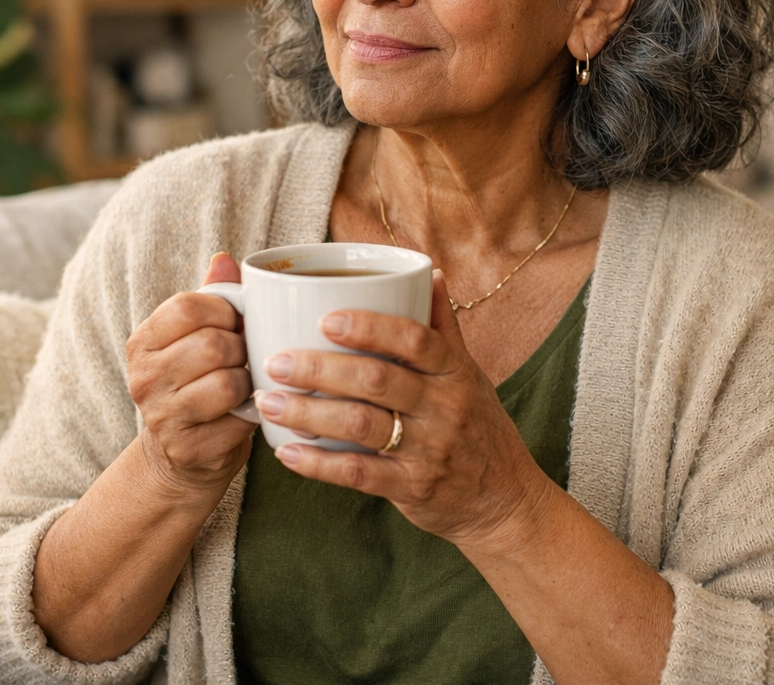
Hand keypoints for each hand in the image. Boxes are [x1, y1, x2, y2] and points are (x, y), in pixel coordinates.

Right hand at [125, 253, 255, 494]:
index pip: (188, 306)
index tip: (235, 323)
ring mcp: (161, 417)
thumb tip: (224, 259)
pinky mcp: (186, 449)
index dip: (225, 310)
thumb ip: (211, 297)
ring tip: (243, 385)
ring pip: (227, 382)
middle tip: (243, 357)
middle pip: (212, 344)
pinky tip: (242, 413)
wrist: (182, 454)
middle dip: (240, 347)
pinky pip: (237, 421)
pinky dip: (250, 414)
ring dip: (247, 382)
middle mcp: (143, 378)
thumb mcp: (196, 336)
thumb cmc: (197, 382)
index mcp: (143, 342)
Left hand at [256, 270, 551, 547]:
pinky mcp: (412, 488)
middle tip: (275, 362)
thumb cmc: (480, 427)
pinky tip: (286, 452)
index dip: (369, 327)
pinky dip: (318, 463)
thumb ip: (442, 328)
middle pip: (376, 380)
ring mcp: (428, 449)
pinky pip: (359, 474)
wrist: (505, 500)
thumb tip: (427, 273)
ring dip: (308, 413)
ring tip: (267, 402)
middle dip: (319, 369)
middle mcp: (444, 407)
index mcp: (454, 372)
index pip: (415, 339)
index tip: (324, 319)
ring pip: (360, 425)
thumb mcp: (470, 374)